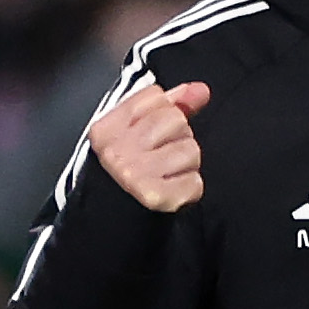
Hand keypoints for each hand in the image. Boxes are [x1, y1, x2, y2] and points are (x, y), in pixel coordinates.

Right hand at [88, 80, 209, 212]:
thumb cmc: (131, 171)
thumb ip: (171, 105)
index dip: (162, 112)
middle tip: (161, 157)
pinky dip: (190, 189)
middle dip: (178, 137)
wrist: (116, 218)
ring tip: (167, 174)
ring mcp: (134, 174)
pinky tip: (172, 190)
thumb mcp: (138, 132)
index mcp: (106, 130)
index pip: (155, 96)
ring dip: (187, 165)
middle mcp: (117, 151)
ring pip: (191, 149)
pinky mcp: (154, 197)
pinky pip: (195, 181)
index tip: (152, 133)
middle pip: (176, 119)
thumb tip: (201, 90)